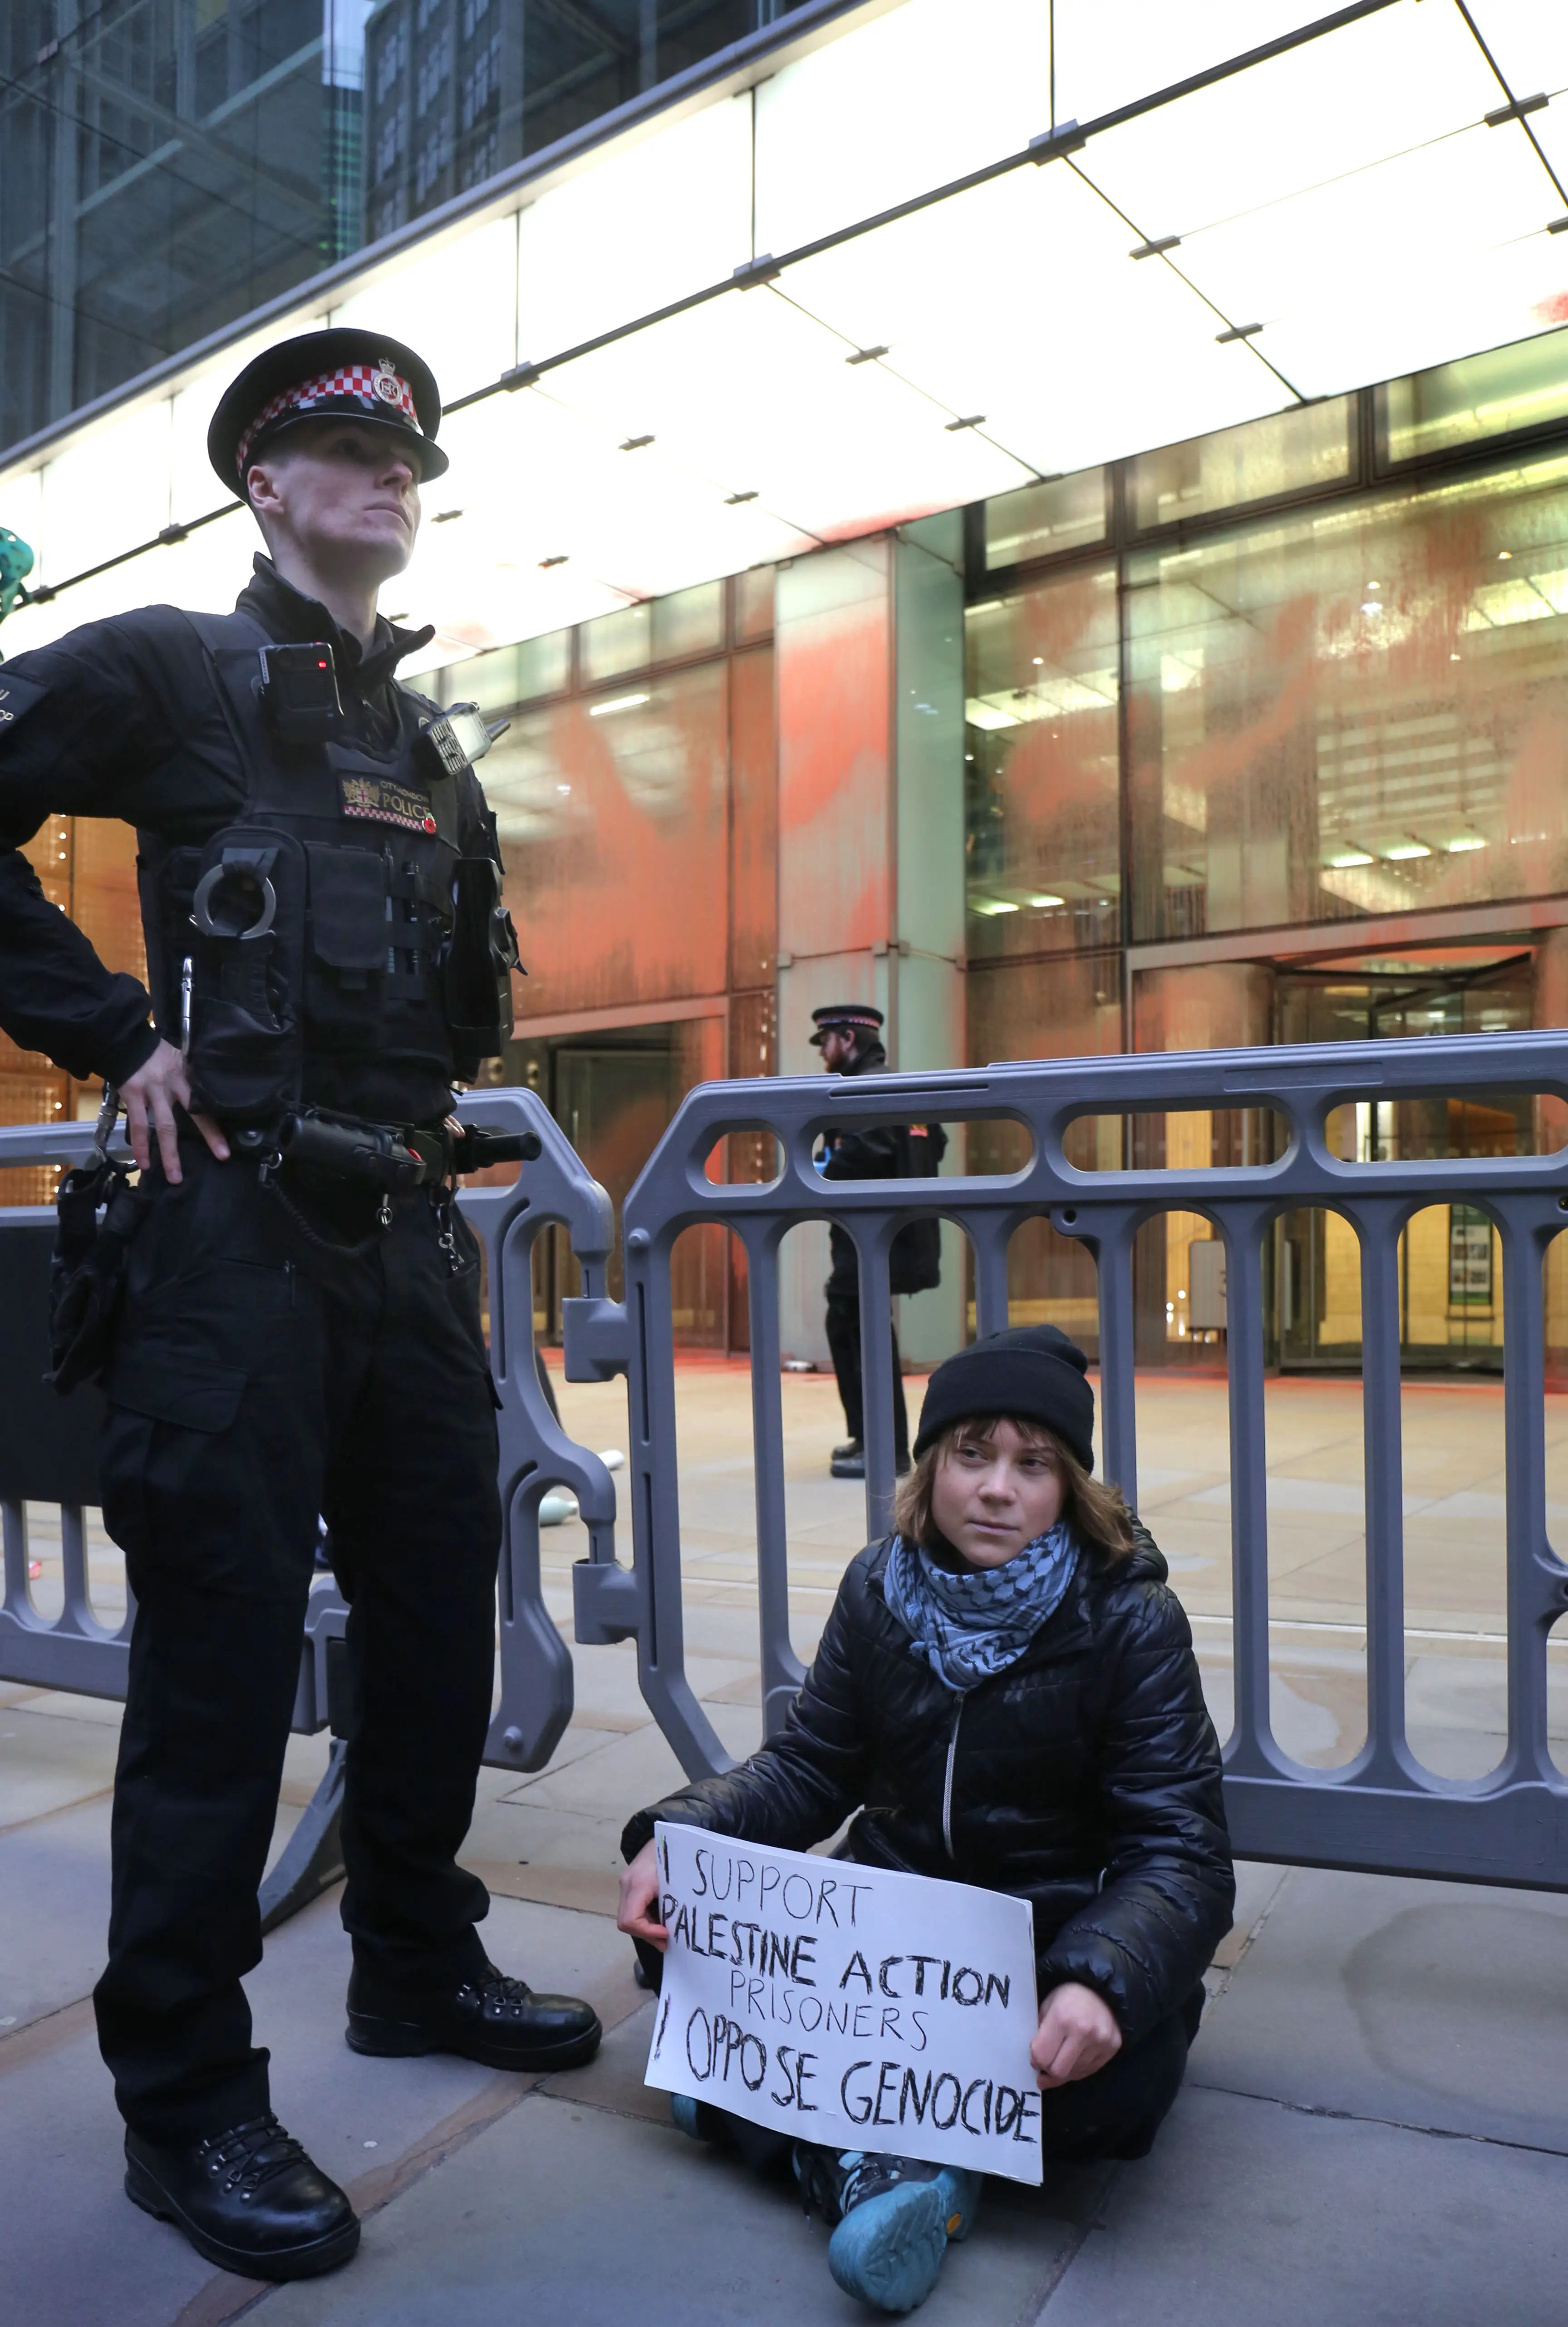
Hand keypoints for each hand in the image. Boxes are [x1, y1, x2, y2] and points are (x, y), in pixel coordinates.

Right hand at [120, 1039, 228, 1183]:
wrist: (124, 1041)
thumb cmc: (155, 1052)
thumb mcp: (179, 1057)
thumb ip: (191, 1075)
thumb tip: (208, 1093)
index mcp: (187, 1074)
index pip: (207, 1099)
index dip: (219, 1118)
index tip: (230, 1138)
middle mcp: (173, 1084)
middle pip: (194, 1113)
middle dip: (209, 1136)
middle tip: (222, 1156)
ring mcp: (152, 1091)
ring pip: (164, 1126)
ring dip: (170, 1154)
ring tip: (174, 1177)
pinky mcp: (133, 1096)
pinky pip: (138, 1125)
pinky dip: (140, 1146)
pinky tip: (144, 1163)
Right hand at [616, 1839, 667, 1951]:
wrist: (667, 1833)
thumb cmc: (675, 1856)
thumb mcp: (676, 1882)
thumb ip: (672, 1907)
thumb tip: (673, 1935)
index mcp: (638, 1883)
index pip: (630, 1920)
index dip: (647, 1932)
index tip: (666, 1933)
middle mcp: (626, 1885)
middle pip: (626, 1922)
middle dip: (647, 1934)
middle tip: (667, 1940)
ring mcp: (625, 1885)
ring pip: (627, 1917)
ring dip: (646, 1928)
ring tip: (666, 1930)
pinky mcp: (629, 1885)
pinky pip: (632, 1909)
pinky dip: (645, 1918)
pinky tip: (660, 1917)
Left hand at [1030, 1982, 1121, 2088]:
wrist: (1101, 1988)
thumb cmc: (1069, 1995)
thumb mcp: (1047, 2006)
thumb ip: (1040, 2033)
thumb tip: (1036, 2061)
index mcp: (1062, 2018)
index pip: (1042, 2056)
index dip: (1035, 2060)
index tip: (1035, 2058)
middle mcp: (1083, 2032)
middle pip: (1059, 2071)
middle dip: (1049, 2069)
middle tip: (1046, 2064)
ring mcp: (1100, 2042)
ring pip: (1075, 2073)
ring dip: (1065, 2069)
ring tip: (1062, 2057)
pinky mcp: (1112, 2048)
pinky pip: (1090, 2071)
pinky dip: (1079, 2068)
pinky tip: (1075, 2058)